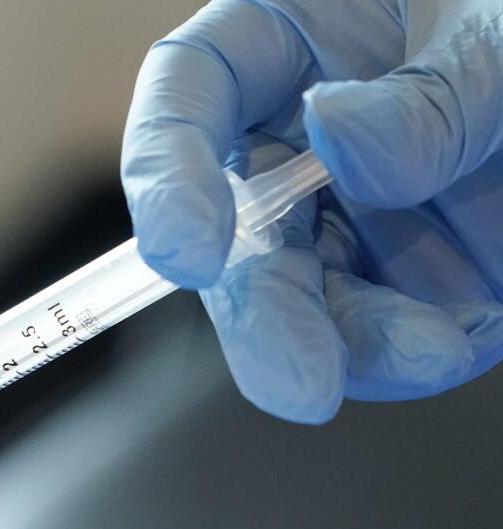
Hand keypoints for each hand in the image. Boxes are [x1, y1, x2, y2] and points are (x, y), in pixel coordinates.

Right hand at [122, 0, 502, 422]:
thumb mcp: (491, 20)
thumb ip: (427, 92)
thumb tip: (342, 139)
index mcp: (284, 41)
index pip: (187, 100)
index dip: (168, 179)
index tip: (193, 255)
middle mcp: (300, 135)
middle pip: (239, 233)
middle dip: (268, 318)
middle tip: (301, 383)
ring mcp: (352, 206)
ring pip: (313, 297)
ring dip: (362, 342)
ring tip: (436, 350)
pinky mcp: (409, 264)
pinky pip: (391, 325)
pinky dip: (426, 346)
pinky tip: (475, 330)